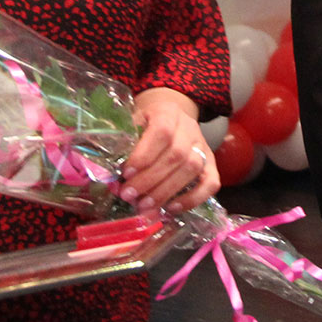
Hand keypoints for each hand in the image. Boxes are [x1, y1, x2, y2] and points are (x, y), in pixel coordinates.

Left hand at [121, 87, 218, 213]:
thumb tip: (110, 178)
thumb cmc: (145, 123)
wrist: (170, 116)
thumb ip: (124, 145)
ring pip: (192, 169)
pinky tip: (170, 209)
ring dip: (166, 191)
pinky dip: (192, 199)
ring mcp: (203, 146)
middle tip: (129, 196)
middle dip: (150, 179)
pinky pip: (211, 183)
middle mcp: (190, 128)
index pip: (162, 131)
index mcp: (168, 112)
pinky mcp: (211, 164)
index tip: (126, 173)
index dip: (145, 155)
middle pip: (177, 154)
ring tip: (144, 206)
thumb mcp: (132, 123)